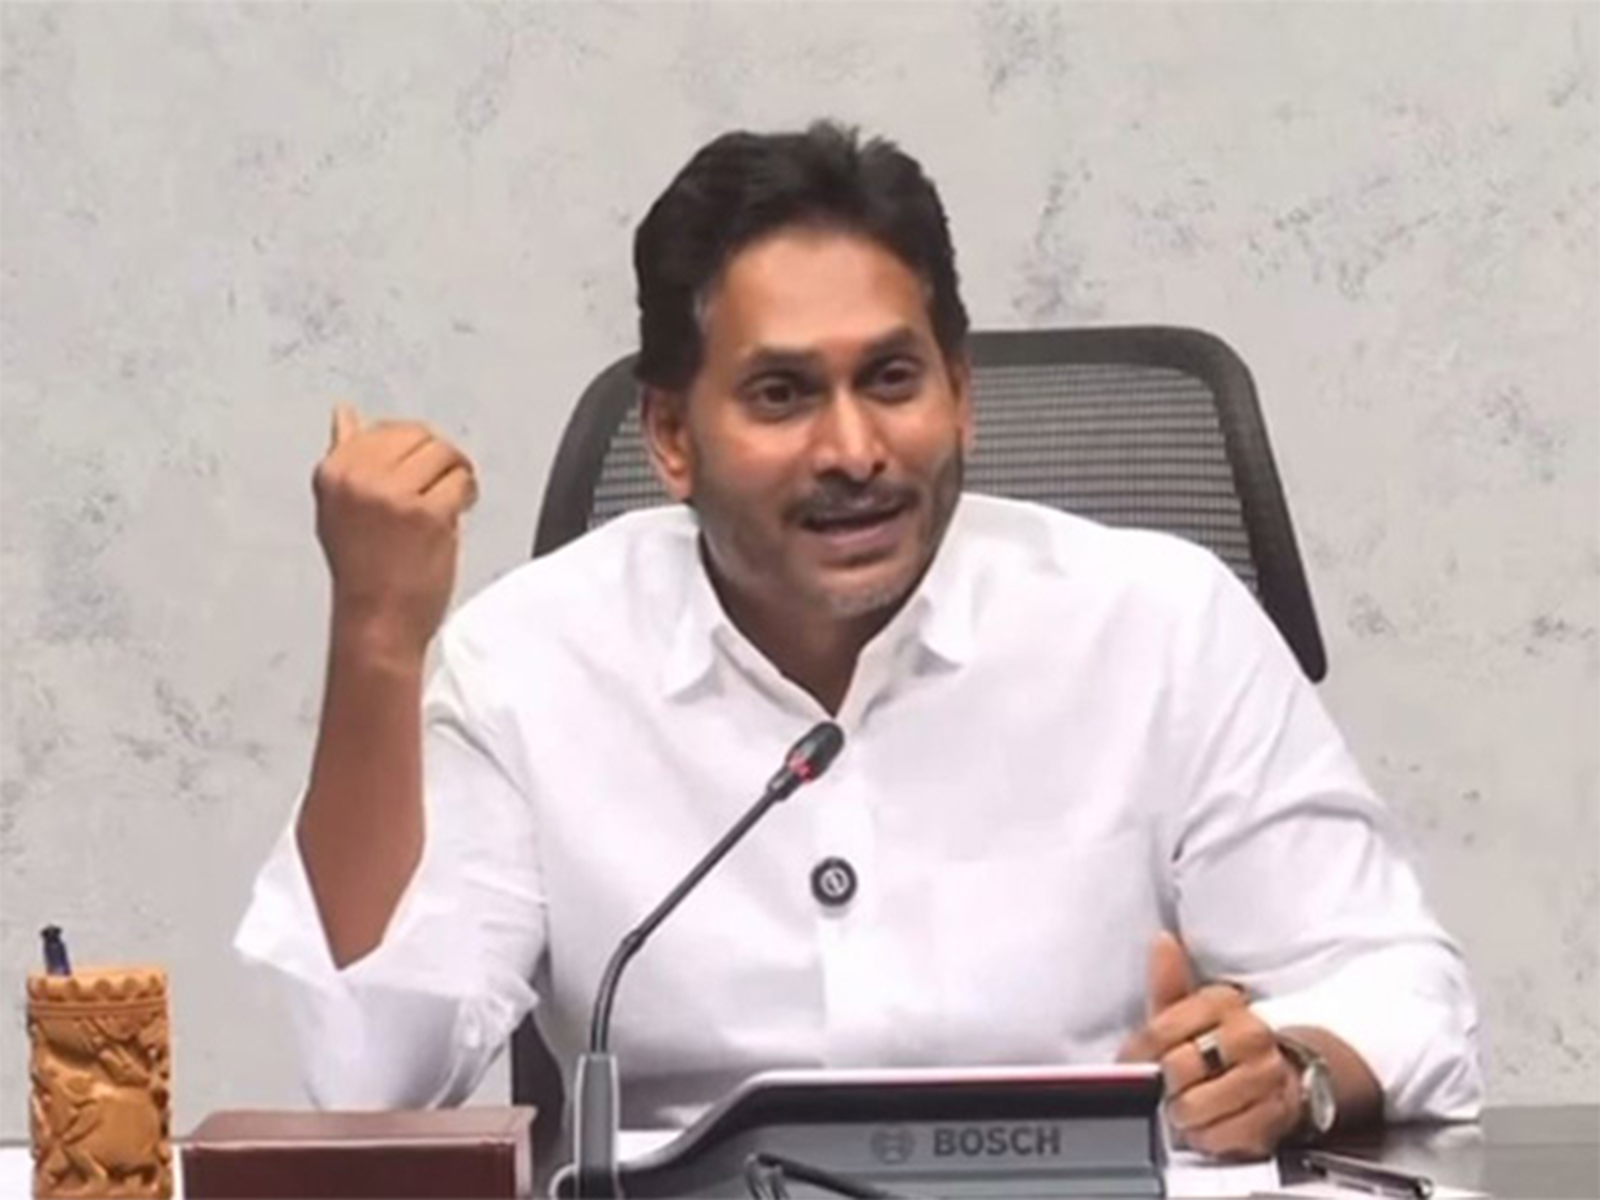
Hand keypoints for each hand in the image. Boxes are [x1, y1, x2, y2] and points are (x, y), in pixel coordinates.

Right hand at [312, 404, 477, 661]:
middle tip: (441, 484)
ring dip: (456, 473)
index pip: (383, 429)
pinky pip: (461, 481)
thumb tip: (344, 414)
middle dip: (438, 457)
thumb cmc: (363, 572)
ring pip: (443, 453)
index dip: (411, 450)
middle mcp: (358, 478)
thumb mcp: (338, 507)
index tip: (417, 472)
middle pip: (418, 435)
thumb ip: (346, 458)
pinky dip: (468, 494)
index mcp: (333, 472)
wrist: (376, 621)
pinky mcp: (427, 512)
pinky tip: (458, 511)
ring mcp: (392, 494)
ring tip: (449, 500)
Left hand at [1118, 932, 1299, 1159]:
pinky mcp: (1273, 1115)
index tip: (1133, 1063)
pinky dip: (1208, 1136)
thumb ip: (1168, 980)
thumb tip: (1163, 942)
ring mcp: (1265, 1075)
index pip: (1163, 1029)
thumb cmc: (1220, 1043)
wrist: (1277, 1079)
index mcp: (1224, 1002)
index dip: (1140, 1052)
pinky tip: (1210, 1124)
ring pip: (1197, 1105)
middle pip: (1179, 1067)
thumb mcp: (1188, 1009)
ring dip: (1184, 1114)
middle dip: (1166, 1083)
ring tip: (1188, 1105)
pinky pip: (1221, 1136)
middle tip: (1169, 1085)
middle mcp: (1250, 1034)